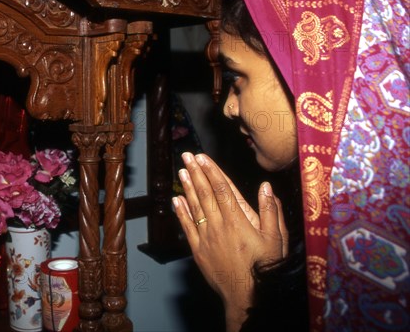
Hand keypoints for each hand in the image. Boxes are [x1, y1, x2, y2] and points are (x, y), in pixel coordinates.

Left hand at [172, 152, 287, 331]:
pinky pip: (187, 226)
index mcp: (237, 220)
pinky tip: (176, 199)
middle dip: (195, 172)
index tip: (202, 157)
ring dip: (187, 187)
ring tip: (181, 171)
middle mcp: (218, 225)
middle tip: (187, 156)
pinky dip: (181, 211)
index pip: (221, 189)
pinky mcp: (198, 249)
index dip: (211, 171)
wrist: (246, 297)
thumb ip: (272, 212)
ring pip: (194, 207)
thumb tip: (266, 187)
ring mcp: (206, 237)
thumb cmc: (265, 268)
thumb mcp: (276, 240)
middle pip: (204, 193)